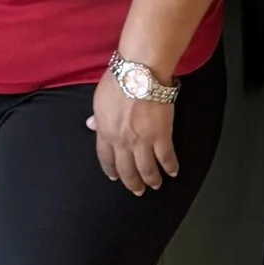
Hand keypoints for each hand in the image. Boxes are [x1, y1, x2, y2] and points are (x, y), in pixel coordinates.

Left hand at [88, 75, 179, 192]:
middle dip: (132, 182)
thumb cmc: (119, 81)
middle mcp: (122, 142)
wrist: (139, 74)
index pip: (106, 159)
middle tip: (137, 190)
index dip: (111, 170)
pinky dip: (170, 167)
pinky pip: (166, 158)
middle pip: (126, 170)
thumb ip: (97, 117)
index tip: (114, 176)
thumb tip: (91, 125)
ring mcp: (142, 141)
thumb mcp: (100, 99)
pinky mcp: (161, 136)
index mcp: (105, 132)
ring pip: (146, 169)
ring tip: (155, 185)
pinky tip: (172, 172)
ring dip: (151, 180)